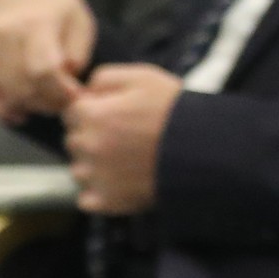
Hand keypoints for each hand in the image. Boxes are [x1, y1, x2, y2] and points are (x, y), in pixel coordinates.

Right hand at [0, 0, 95, 120]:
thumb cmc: (57, 9)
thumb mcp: (80, 22)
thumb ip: (78, 53)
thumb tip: (67, 80)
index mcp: (35, 23)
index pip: (43, 70)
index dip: (60, 92)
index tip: (75, 97)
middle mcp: (3, 33)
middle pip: (22, 85)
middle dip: (46, 103)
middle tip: (62, 105)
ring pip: (2, 91)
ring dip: (26, 107)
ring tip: (44, 106)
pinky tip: (15, 114)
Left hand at [61, 63, 181, 213]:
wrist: (207, 151)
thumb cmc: (177, 112)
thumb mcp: (144, 77)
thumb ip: (105, 77)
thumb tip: (85, 91)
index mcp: (91, 115)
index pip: (71, 113)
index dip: (94, 113)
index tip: (117, 117)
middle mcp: (87, 146)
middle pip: (74, 142)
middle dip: (93, 139)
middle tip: (127, 139)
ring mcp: (96, 176)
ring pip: (79, 171)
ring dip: (95, 167)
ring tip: (129, 162)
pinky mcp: (108, 201)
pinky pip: (87, 200)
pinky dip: (100, 194)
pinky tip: (124, 184)